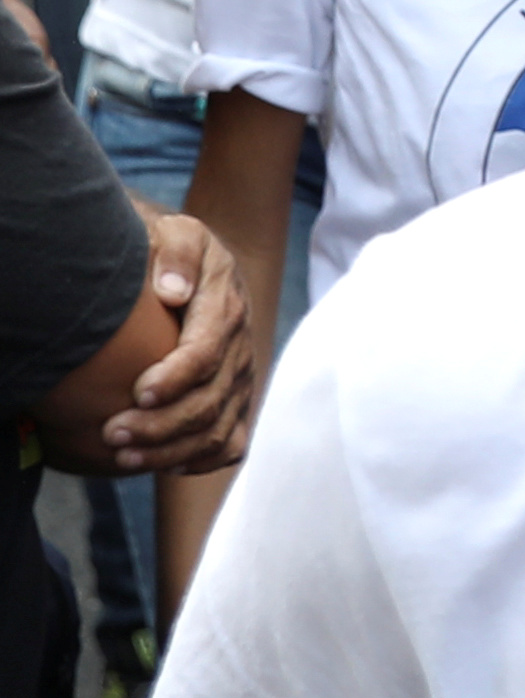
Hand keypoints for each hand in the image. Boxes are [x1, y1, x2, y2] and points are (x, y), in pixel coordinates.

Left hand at [99, 206, 255, 471]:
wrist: (199, 263)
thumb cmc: (171, 250)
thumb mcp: (177, 231)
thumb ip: (177, 252)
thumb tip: (172, 291)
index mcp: (227, 306)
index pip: (207, 353)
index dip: (174, 378)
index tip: (136, 393)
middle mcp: (240, 346)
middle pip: (210, 400)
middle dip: (162, 425)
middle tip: (112, 435)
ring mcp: (241, 376)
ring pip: (219, 427)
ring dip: (172, 449)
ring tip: (124, 458)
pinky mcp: (235, 397)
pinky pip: (231, 440)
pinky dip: (204, 460)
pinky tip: (168, 465)